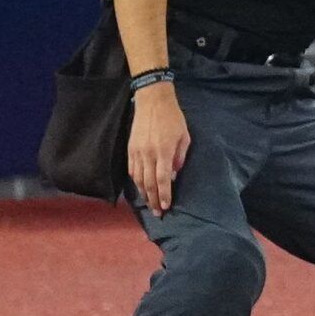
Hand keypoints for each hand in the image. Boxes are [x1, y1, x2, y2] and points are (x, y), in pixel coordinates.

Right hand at [127, 82, 189, 215]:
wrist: (152, 101)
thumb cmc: (173, 118)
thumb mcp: (184, 137)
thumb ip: (179, 157)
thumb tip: (173, 175)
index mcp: (163, 151)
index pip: (162, 180)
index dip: (164, 195)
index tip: (165, 207)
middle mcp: (148, 154)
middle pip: (149, 183)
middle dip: (153, 200)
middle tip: (157, 213)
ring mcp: (136, 152)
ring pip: (138, 179)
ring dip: (144, 194)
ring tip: (149, 205)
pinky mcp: (130, 149)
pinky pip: (131, 170)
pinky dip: (136, 182)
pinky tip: (141, 188)